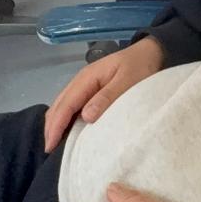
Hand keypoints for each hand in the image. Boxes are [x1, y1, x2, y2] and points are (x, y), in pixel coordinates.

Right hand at [44, 38, 164, 152]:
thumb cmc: (141, 66)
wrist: (150, 51)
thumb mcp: (128, 80)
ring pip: (62, 105)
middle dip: (51, 127)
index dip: (56, 125)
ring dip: (56, 123)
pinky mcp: (90, 89)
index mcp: (87, 78)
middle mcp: (81, 81)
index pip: (66, 104)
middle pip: (58, 105)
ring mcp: (84, 84)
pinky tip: (68, 130)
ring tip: (55, 144)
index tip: (50, 146)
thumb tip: (86, 116)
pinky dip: (65, 118)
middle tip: (50, 150)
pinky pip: (72, 105)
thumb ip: (108, 97)